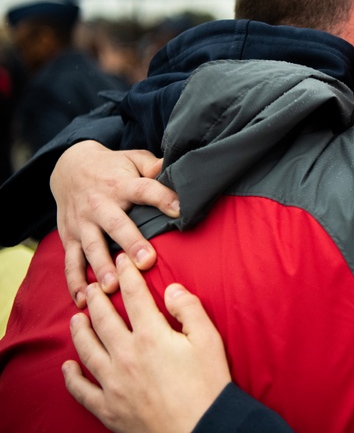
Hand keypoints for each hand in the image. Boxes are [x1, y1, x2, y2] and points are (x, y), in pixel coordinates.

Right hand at [52, 140, 179, 307]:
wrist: (69, 167)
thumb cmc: (112, 167)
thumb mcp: (133, 158)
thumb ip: (153, 165)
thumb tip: (173, 167)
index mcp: (120, 185)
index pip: (144, 190)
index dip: (162, 197)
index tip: (180, 209)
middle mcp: (99, 205)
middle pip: (116, 224)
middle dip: (130, 243)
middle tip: (146, 261)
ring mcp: (82, 223)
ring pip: (91, 247)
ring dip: (101, 267)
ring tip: (112, 287)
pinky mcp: (69, 237)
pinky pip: (70, 262)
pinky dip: (74, 282)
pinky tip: (83, 300)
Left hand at [63, 254, 230, 432]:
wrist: (200, 428)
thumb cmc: (208, 384)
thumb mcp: (208, 340)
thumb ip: (189, 309)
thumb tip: (171, 289)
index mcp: (151, 336)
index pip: (134, 296)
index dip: (127, 275)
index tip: (122, 261)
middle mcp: (126, 355)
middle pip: (104, 319)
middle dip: (97, 298)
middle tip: (94, 285)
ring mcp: (113, 382)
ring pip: (87, 350)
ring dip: (79, 331)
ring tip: (76, 318)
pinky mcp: (108, 407)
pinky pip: (82, 389)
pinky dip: (71, 377)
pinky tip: (67, 367)